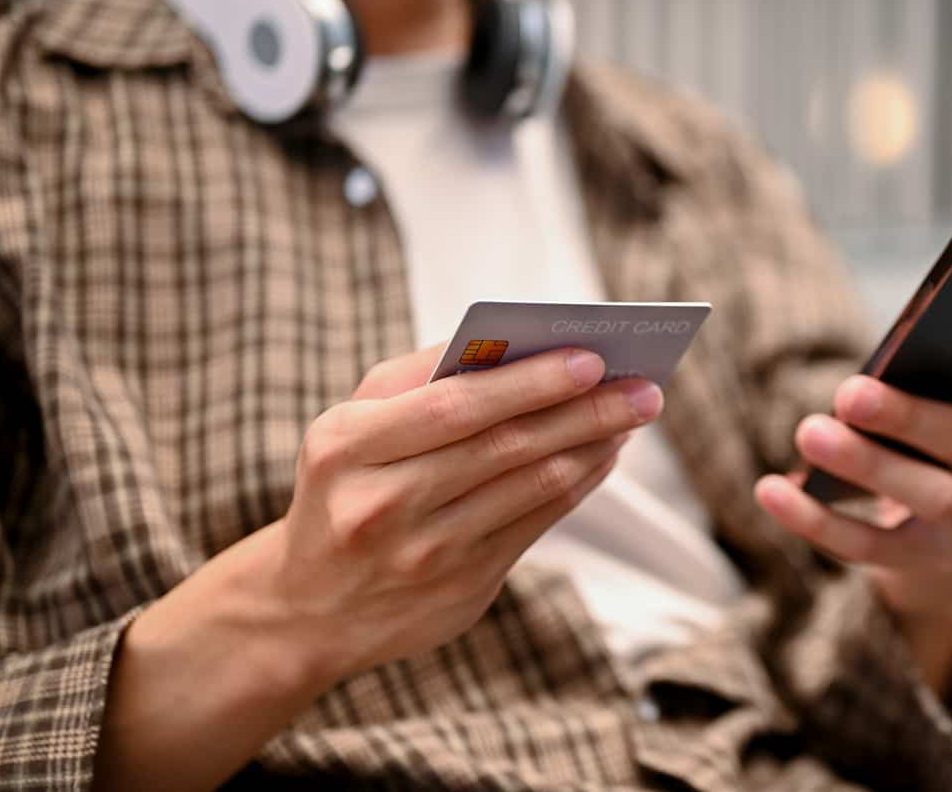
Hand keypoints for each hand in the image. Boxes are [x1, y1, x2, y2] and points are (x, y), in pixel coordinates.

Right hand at [265, 342, 663, 682]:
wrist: (308, 609)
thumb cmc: (346, 485)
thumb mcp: (351, 425)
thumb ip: (420, 377)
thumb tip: (516, 343)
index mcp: (349, 447)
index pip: (455, 407)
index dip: (529, 383)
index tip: (592, 357)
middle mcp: (383, 505)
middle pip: (505, 447)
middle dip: (585, 411)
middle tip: (644, 386)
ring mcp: (425, 556)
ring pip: (531, 488)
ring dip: (593, 445)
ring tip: (632, 413)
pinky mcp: (463, 591)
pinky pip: (538, 525)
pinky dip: (579, 484)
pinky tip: (603, 454)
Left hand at [756, 283, 951, 637]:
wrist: (945, 560)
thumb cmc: (944, 458)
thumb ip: (946, 377)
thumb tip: (886, 351)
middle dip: (907, 415)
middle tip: (849, 392)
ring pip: (927, 494)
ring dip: (865, 463)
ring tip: (808, 432)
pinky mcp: (933, 568)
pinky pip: (870, 546)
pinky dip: (817, 519)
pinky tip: (773, 489)